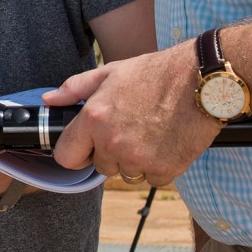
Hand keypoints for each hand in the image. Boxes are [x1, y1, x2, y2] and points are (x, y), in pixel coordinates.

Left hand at [45, 44, 218, 186]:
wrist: (201, 79)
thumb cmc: (156, 73)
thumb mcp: (110, 72)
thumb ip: (75, 88)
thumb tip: (50, 99)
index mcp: (94, 120)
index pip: (67, 157)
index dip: (76, 152)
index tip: (86, 147)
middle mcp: (113, 143)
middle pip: (100, 167)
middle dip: (110, 153)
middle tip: (129, 129)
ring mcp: (140, 159)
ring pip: (126, 174)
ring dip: (134, 161)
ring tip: (149, 133)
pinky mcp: (165, 169)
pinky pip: (152, 178)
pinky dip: (158, 166)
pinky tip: (165, 142)